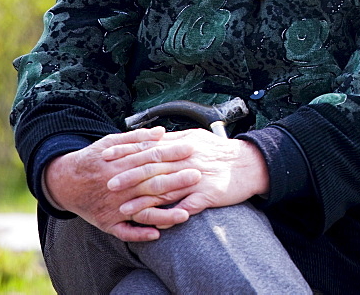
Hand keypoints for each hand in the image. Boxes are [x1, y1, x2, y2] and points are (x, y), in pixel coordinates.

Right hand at [44, 127, 200, 241]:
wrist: (64, 182)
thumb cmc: (93, 159)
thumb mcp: (110, 142)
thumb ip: (136, 138)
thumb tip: (162, 131)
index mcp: (120, 164)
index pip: (150, 158)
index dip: (171, 153)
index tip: (191, 149)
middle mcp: (118, 186)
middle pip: (150, 184)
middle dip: (175, 180)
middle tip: (198, 175)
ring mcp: (113, 207)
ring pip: (141, 211)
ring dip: (163, 214)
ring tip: (185, 215)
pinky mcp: (107, 223)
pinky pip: (124, 232)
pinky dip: (139, 234)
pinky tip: (157, 234)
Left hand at [102, 129, 269, 226]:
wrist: (252, 163)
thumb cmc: (222, 152)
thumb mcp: (197, 137)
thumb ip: (173, 140)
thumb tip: (152, 137)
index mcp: (183, 143)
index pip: (149, 145)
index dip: (126, 150)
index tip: (107, 155)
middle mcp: (188, 158)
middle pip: (153, 166)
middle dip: (129, 175)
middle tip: (109, 183)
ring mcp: (198, 177)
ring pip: (166, 188)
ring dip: (143, 199)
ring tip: (125, 208)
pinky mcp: (208, 194)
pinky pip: (186, 206)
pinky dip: (170, 215)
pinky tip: (156, 223)